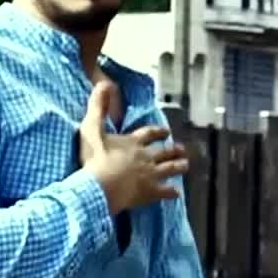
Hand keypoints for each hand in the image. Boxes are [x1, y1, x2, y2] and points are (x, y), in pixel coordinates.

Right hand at [78, 82, 188, 215]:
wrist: (99, 186)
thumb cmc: (94, 158)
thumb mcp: (91, 128)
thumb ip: (97, 107)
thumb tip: (103, 83)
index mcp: (133, 142)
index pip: (149, 133)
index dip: (158, 132)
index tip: (166, 131)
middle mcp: (145, 157)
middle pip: (164, 151)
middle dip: (173, 149)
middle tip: (182, 149)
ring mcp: (150, 175)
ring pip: (170, 168)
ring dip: (179, 166)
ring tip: (185, 165)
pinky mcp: (150, 192)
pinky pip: (166, 192)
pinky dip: (172, 192)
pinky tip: (177, 193)